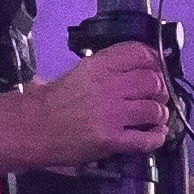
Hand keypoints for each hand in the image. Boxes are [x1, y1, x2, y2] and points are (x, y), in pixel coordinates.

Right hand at [21, 42, 171, 168]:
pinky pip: (148, 139)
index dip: (155, 60)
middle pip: (153, 82)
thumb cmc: (52, 100)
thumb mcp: (78, 72)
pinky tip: (156, 134)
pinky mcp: (113, 140)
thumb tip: (133, 70)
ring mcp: (113, 114)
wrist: (33, 128)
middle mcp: (109, 86)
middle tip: (157, 96)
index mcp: (99, 65)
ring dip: (160, 114)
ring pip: (155, 110)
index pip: (139, 53)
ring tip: (155, 117)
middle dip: (161, 90)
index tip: (157, 68)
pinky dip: (157, 137)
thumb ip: (105, 70)